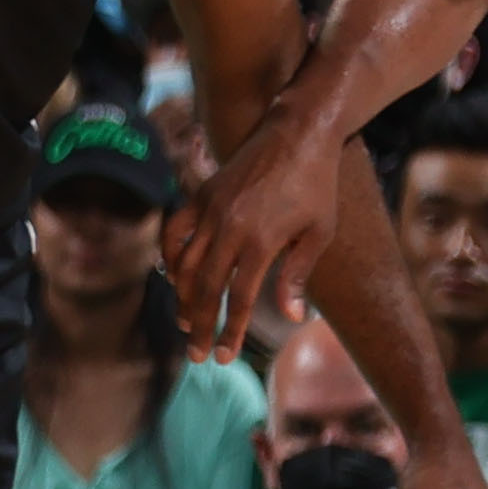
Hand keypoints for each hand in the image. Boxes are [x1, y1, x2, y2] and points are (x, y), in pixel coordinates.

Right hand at [168, 101, 341, 355]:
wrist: (298, 132)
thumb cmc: (317, 184)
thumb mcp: (319, 232)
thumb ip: (298, 274)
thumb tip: (291, 316)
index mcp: (261, 241)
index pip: (238, 298)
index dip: (229, 331)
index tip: (224, 356)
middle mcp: (228, 228)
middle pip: (205, 289)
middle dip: (200, 325)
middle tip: (197, 353)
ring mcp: (209, 210)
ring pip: (184, 266)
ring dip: (183, 298)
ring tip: (185, 322)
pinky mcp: (200, 196)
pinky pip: (173, 233)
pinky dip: (169, 257)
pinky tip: (173, 277)